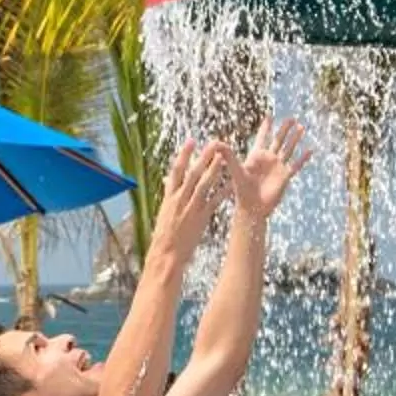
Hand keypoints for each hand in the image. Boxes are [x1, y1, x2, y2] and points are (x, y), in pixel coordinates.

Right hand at [149, 136, 231, 254]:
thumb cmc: (164, 235)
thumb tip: (168, 180)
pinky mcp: (200, 218)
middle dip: (203, 157)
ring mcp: (190, 208)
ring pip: (203, 184)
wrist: (166, 254)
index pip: (176, 171)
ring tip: (224, 157)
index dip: (183, 155)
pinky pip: (214, 202)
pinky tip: (232, 185)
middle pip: (192, 173)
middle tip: (214, 143)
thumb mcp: (163, 212)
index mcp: (169, 197)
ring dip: (214, 170)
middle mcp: (179, 199)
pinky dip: (223, 193)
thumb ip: (169, 194)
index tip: (191, 141)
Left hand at [232, 118, 311, 218]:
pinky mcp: (285, 176)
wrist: (253, 207)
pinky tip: (310, 150)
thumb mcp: (235, 170)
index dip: (266, 127)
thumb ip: (228, 156)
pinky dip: (303, 157)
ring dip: (295, 139)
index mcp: (256, 156)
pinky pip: (296, 165)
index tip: (270, 115)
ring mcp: (278, 167)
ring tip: (301, 127)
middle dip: (284, 129)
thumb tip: (216, 143)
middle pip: (278, 140)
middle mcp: (268, 159)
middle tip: (292, 118)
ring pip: (288, 149)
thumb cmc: (241, 190)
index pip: (262, 137)